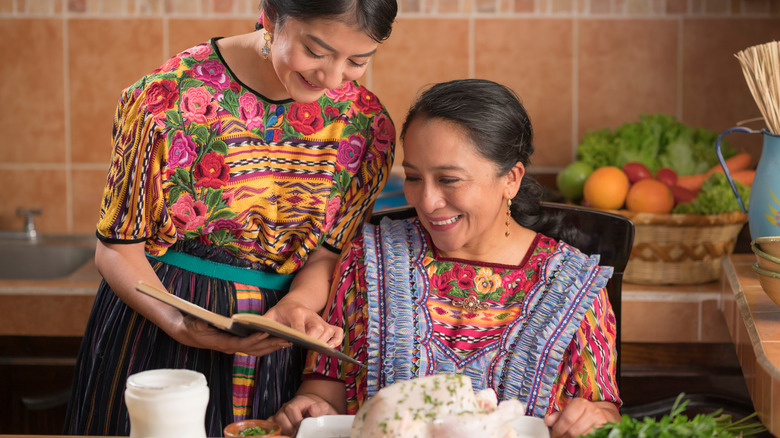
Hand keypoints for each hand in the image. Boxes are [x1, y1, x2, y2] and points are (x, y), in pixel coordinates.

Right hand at [174, 316, 291, 355]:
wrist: (187, 333)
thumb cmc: (191, 327)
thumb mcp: (193, 324)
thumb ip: (199, 325)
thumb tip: (204, 323)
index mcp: (223, 343)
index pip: (242, 344)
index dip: (255, 340)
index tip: (266, 334)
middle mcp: (230, 348)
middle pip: (255, 349)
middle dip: (271, 345)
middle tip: (287, 339)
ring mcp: (234, 347)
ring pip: (257, 350)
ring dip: (273, 346)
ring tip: (289, 341)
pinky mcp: (237, 344)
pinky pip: (255, 347)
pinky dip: (267, 345)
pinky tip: (278, 340)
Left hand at [264, 299, 343, 347]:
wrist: (295, 303)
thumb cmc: (281, 312)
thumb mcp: (270, 315)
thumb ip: (263, 323)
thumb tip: (254, 332)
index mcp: (296, 312)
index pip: (298, 324)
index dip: (298, 334)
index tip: (295, 343)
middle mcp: (311, 316)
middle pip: (317, 328)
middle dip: (314, 339)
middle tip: (308, 348)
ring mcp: (321, 320)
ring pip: (328, 331)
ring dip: (324, 341)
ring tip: (318, 350)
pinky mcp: (327, 325)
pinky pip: (337, 332)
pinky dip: (336, 340)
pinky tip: (329, 348)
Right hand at [271, 393, 337, 435]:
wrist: (314, 410)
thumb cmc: (319, 410)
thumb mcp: (325, 408)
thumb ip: (321, 408)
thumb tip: (313, 411)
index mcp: (298, 401)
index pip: (291, 408)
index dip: (297, 420)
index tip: (303, 427)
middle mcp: (286, 407)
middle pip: (280, 417)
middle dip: (290, 428)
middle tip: (299, 433)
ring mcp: (280, 414)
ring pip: (274, 422)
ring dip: (283, 431)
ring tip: (293, 434)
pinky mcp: (276, 422)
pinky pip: (270, 425)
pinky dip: (275, 431)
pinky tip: (285, 435)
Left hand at [544, 398, 619, 437]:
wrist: (604, 416)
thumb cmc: (584, 414)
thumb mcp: (570, 411)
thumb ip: (558, 416)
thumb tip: (547, 421)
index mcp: (580, 403)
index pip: (566, 418)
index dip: (558, 429)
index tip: (554, 434)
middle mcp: (591, 410)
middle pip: (573, 430)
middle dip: (563, 437)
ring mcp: (600, 421)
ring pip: (581, 436)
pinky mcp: (604, 429)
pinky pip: (590, 436)